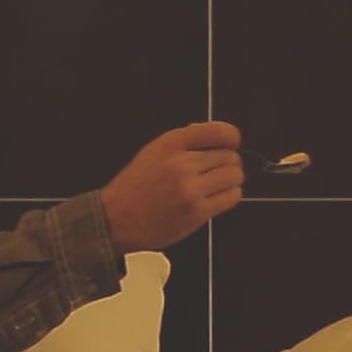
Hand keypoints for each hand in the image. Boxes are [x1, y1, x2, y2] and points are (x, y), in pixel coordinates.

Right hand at [101, 121, 244, 251]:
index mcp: (171, 143)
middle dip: (229, 163)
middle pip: (231, 156)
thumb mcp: (154, 151)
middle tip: (217, 171)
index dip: (232, 139)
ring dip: (231, 181)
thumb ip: (184, 142)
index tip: (231, 145)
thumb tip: (217, 138)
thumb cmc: (135, 186)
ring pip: (235, 176)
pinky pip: (232, 197)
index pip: (220, 132)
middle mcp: (182, 163)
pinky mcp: (196, 212)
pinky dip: (230, 196)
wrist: (117, 218)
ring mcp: (190, 189)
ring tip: (218, 185)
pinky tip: (216, 198)